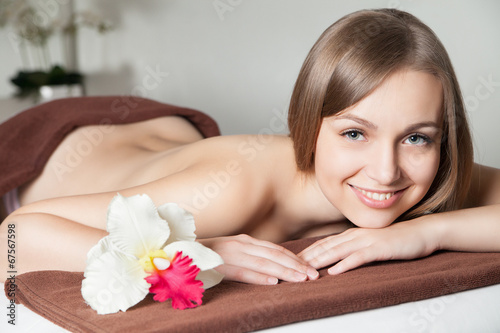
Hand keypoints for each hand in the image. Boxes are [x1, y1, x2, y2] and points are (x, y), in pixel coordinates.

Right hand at [198, 234, 318, 284]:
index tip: (310, 268)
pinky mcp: (220, 265)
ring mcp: (231, 253)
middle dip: (296, 266)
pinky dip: (258, 277)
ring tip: (300, 279)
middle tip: (313, 275)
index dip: (295, 259)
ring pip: (263, 263)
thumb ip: (252, 256)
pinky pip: (242, 272)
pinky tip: (272, 282)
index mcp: (246, 241)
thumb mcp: (234, 251)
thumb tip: (273, 268)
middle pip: (275, 256)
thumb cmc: (209, 254)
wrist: (180, 250)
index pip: (277, 250)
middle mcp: (241, 244)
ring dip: (284, 272)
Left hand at [298, 218, 438, 274]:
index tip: (290, 261)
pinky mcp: (379, 248)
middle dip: (305, 257)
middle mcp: (355, 235)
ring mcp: (367, 241)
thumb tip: (338, 258)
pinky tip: (334, 272)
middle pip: (325, 247)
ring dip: (320, 261)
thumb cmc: (397, 240)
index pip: (323, 243)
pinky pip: (359, 257)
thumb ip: (355, 248)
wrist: (422, 232)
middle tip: (288, 267)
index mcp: (351, 234)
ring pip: (337, 251)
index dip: (306, 252)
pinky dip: (345, 264)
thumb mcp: (371, 243)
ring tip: (303, 270)